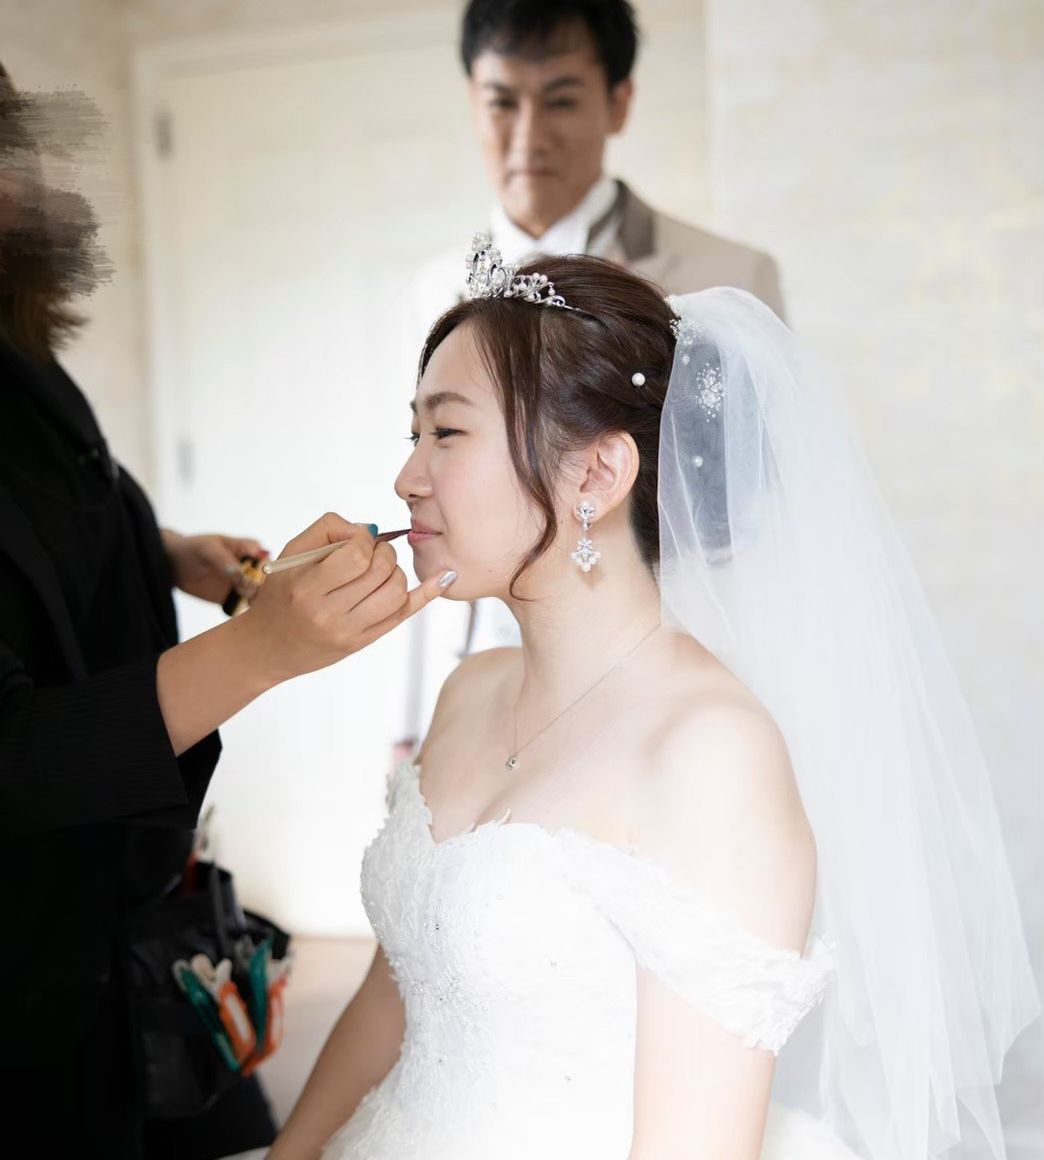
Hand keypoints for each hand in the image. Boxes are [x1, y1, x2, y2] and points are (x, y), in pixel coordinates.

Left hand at [163, 530, 268, 604]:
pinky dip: (246, 612)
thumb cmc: (191, 548)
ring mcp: (241, 584)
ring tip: (248, 603)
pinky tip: (243, 614)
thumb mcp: (206, 549)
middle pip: (266, 579)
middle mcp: (248, 568)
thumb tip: (239, 572)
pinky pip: (243, 607)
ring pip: (258, 595)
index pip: (264, 558)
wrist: (172, 565)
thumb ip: (223, 559)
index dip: (266, 567)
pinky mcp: (232, 599)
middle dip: (264, 588)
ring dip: (258, 602)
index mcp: (246, 549)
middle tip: (253, 593)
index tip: (259, 576)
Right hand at [236, 512, 454, 683]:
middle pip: (381, 572)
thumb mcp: (292, 554)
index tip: (357, 542)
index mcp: (308, 588)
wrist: (268, 645)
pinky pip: (403, 614)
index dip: (364, 541)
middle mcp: (329, 613)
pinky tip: (446, 577)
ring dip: (396, 571)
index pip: (356, 555)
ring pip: (396, 592)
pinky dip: (427, 593)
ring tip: (380, 569)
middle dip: (383, 553)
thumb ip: (329, 529)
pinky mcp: (363, 642)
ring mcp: (349, 632)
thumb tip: (371, 530)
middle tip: (372, 553)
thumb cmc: (282, 592)